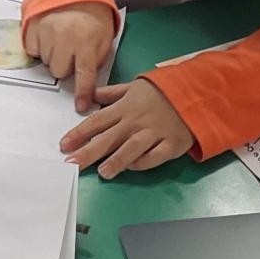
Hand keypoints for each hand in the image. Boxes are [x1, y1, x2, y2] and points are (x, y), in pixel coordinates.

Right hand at [23, 2, 114, 111]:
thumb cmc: (93, 19)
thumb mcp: (104, 40)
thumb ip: (96, 62)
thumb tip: (87, 85)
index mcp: (86, 42)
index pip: (84, 74)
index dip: (82, 93)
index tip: (80, 107)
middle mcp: (64, 38)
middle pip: (59, 71)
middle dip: (65, 66)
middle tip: (72, 53)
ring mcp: (45, 31)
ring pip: (45, 62)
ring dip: (53, 56)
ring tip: (61, 41)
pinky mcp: (31, 26)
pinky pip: (32, 50)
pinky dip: (39, 48)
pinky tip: (49, 37)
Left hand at [59, 78, 193, 177]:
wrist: (196, 91)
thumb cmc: (162, 91)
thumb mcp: (134, 85)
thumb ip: (111, 92)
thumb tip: (91, 95)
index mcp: (124, 107)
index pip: (96, 121)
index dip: (78, 133)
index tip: (63, 145)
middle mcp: (136, 121)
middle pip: (108, 138)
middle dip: (88, 152)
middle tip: (72, 164)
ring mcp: (154, 133)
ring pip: (131, 148)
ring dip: (116, 161)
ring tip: (103, 172)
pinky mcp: (171, 144)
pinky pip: (155, 156)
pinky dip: (144, 162)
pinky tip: (132, 168)